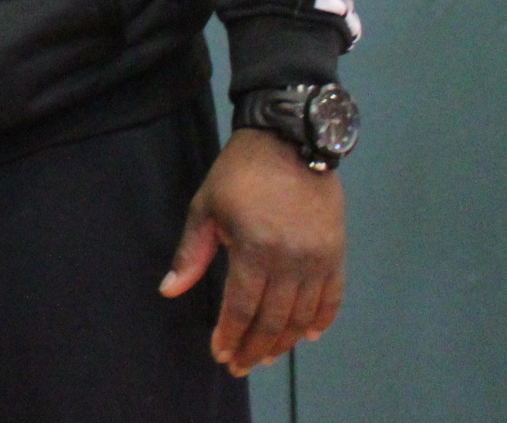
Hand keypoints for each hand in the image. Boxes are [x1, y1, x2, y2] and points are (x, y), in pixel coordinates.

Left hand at [160, 127, 345, 376]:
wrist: (290, 141)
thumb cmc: (239, 173)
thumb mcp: (205, 208)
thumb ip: (191, 254)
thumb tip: (170, 291)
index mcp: (254, 249)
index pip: (242, 308)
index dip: (231, 335)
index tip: (221, 354)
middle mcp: (290, 261)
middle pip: (273, 320)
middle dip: (255, 348)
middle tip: (241, 366)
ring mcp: (318, 259)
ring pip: (303, 316)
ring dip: (284, 342)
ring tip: (267, 356)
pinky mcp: (337, 252)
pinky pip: (333, 297)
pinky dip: (321, 320)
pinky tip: (306, 335)